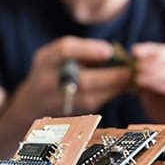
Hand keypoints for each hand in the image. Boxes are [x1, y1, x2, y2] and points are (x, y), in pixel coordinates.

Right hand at [14, 36, 131, 117]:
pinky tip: (125, 87)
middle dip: (112, 76)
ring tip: (133, 78)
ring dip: (117, 88)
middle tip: (133, 70)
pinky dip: (112, 95)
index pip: (64, 50)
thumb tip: (115, 54)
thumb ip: (82, 51)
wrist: (31, 105)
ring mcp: (58, 101)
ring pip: (93, 97)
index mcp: (45, 60)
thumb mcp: (57, 55)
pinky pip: (96, 104)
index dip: (88, 49)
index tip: (109, 51)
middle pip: (83, 81)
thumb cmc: (51, 72)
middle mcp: (48, 82)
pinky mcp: (70, 115)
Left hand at [132, 41, 164, 124]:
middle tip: (136, 65)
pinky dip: (162, 86)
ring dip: (156, 72)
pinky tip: (147, 89)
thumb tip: (127, 70)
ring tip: (138, 78)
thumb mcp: (151, 94)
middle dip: (155, 56)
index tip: (133, 51)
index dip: (152, 48)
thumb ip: (143, 82)